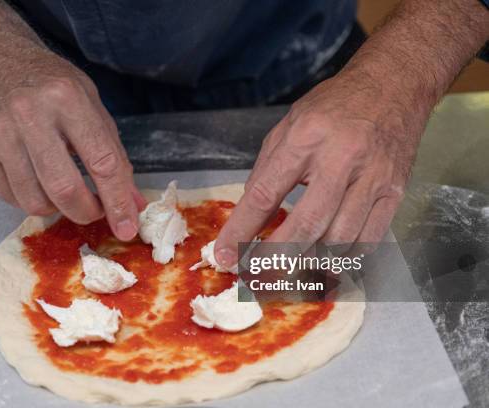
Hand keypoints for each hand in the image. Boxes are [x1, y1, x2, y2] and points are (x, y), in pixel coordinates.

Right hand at [0, 49, 144, 240]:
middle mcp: (30, 114)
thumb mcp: (93, 107)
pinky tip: (39, 182)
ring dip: (58, 209)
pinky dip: (32, 201)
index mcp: (68, 99)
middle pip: (64, 189)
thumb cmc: (53, 86)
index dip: (118, 201)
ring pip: (35, 201)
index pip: (102, 162)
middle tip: (95, 211)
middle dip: (86, 213)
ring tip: (66, 192)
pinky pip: (11, 198)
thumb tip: (133, 204)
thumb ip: (114, 155)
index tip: (128, 228)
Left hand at [214, 69, 425, 266]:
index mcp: (305, 138)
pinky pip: (370, 239)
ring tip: (290, 270)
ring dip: (310, 262)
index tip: (225, 254)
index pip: (266, 193)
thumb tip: (251, 214)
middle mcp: (341, 158)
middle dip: (276, 257)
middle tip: (257, 274)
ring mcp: (372, 177)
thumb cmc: (335, 105)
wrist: (393, 85)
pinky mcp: (395, 191)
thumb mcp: (289, 124)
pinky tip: (326, 263)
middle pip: (306, 224)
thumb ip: (268, 168)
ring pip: (340, 238)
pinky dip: (344, 259)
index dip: (241, 230)